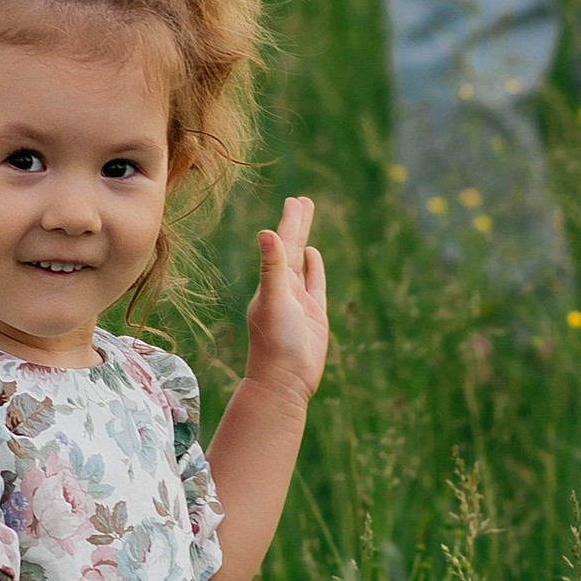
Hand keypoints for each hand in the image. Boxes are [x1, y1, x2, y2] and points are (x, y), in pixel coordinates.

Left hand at [243, 196, 327, 405]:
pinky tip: (313, 254)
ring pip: (303, 262)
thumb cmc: (275, 341)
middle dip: (297, 223)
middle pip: (292, 247)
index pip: (283, 244)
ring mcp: (299, 300)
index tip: (295, 200)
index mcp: (272, 282)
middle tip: (302, 200)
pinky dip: (314, 267)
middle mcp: (284, 288)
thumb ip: (272, 267)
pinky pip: (315, 283)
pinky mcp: (314, 314)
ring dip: (304, 241)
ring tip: (305, 221)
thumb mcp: (274, 299)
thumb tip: (266, 232)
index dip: (290, 221)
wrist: (284, 380)